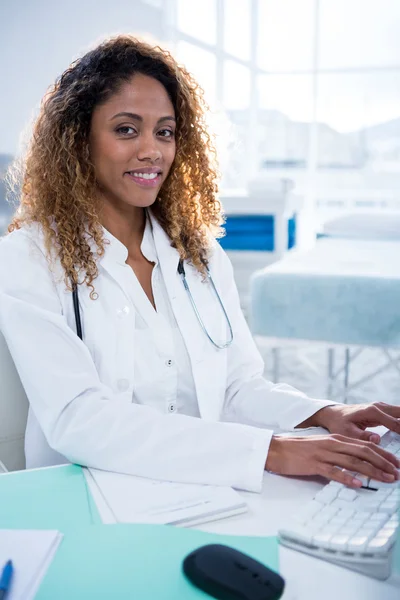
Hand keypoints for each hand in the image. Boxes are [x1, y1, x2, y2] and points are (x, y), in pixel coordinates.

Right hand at [265, 434, 399, 487]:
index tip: (396, 463)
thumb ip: (339, 452)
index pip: (365, 444)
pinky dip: (347, 478)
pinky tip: (358, 484)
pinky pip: (333, 471)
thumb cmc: (299, 450)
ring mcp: (324, 453)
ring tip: (386, 479)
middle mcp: (333, 444)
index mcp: (336, 439)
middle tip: (397, 472)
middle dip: (383, 462)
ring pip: (353, 461)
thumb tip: (357, 464)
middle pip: (364, 451)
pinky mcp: (314, 464)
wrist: (276, 448)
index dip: (383, 454)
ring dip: (372, 471)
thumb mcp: (322, 447)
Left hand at [311, 402, 399, 443]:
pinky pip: (399, 415)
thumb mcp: (347, 433)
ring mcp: (382, 407)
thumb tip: (378, 439)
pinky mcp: (384, 410)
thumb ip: (362, 437)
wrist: (334, 414)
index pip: (396, 423)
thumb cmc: (339, 424)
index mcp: (372, 412)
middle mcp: (379, 407)